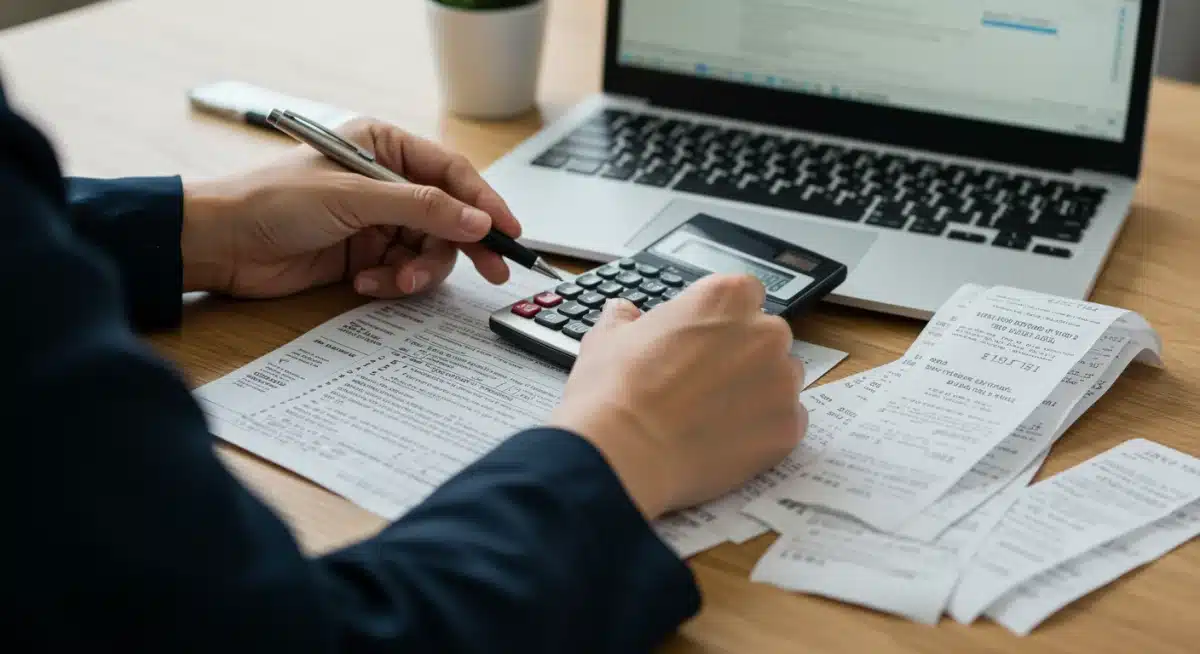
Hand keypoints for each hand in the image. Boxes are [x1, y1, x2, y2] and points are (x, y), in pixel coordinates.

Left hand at [180, 118, 520, 298]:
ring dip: (419, 271)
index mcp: (385, 147)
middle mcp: (387, 182)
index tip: (509, 232)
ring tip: (395, 282)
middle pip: (450, 217)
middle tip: (492, 272)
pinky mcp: (366, 256)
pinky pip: (403, 271)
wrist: (222, 244)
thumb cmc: (274, 201)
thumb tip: (478, 221)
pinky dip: (393, 283)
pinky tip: (366, 283)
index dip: (485, 203)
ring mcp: (377, 221)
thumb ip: (422, 208)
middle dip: (461, 246)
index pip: (452, 173)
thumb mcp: (355, 198)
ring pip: (430, 250)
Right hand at [549, 275, 806, 520]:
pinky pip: (787, 421)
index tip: (705, 341)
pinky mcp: (789, 426)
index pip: (745, 295)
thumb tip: (622, 312)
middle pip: (767, 337)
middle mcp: (764, 331)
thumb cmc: (615, 392)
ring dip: (759, 391)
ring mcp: (782, 380)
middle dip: (744, 356)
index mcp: (725, 297)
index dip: (723, 321)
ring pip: (782, 380)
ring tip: (715, 414)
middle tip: (705, 382)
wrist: (625, 454)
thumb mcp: (608, 339)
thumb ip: (626, 319)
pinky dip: (764, 430)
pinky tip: (728, 440)